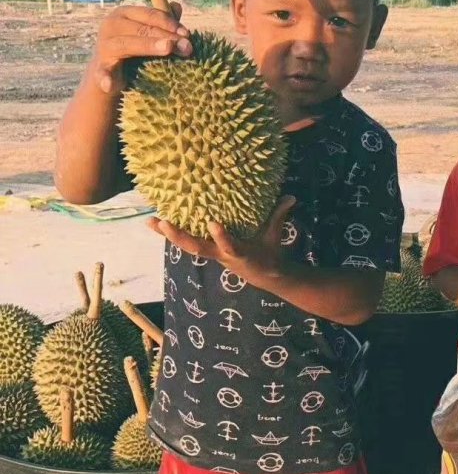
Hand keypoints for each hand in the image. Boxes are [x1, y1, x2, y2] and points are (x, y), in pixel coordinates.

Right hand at [92, 2, 191, 94]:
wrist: (109, 72)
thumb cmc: (134, 48)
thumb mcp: (148, 34)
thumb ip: (162, 23)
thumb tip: (177, 5)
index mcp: (124, 14)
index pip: (150, 15)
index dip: (170, 23)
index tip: (187, 34)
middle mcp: (111, 25)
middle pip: (142, 29)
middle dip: (167, 37)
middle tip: (187, 47)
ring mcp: (104, 46)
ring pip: (128, 44)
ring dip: (149, 46)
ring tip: (167, 49)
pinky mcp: (100, 67)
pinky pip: (103, 72)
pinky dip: (105, 77)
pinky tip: (109, 84)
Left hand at [147, 196, 296, 282]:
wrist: (264, 277)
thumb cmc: (268, 253)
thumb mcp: (274, 235)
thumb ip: (279, 215)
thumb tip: (291, 196)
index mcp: (239, 253)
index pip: (230, 247)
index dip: (222, 237)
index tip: (213, 223)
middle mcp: (220, 255)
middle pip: (196, 248)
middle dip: (179, 237)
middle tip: (163, 222)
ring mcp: (211, 254)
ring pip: (187, 246)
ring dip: (168, 235)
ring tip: (150, 221)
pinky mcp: (206, 250)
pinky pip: (186, 241)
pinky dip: (171, 233)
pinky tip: (155, 222)